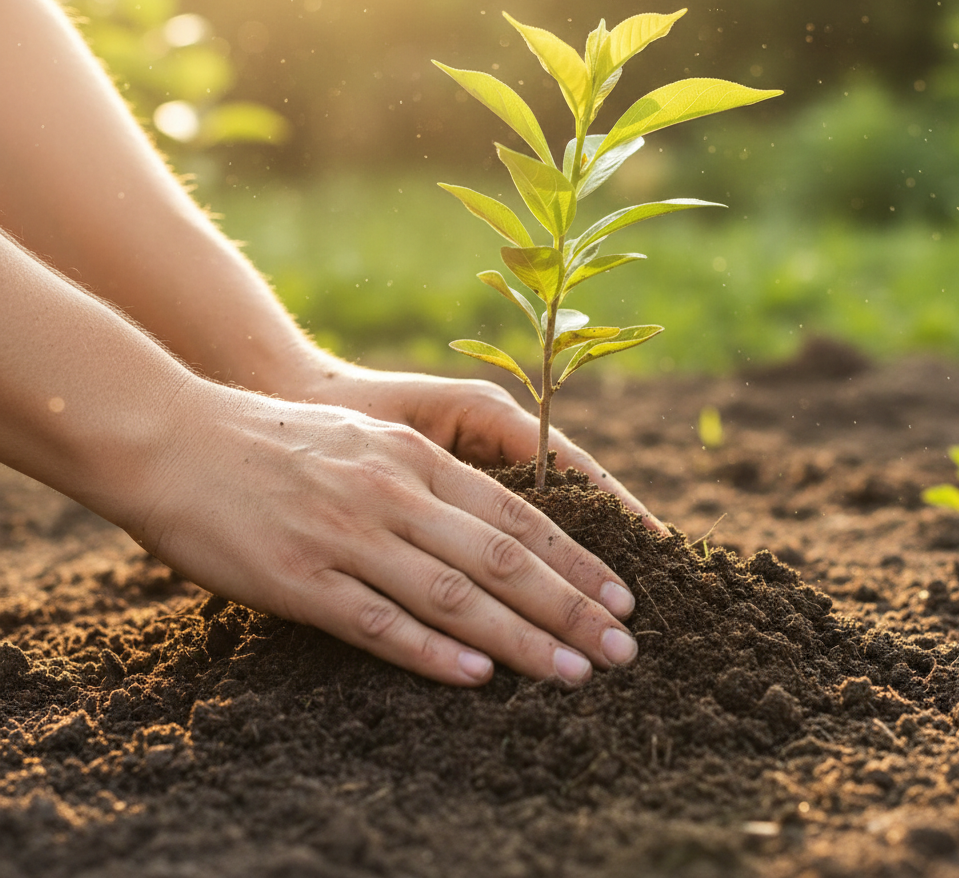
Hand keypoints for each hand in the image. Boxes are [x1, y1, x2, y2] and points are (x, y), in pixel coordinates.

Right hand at [129, 378, 638, 686]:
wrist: (175, 437)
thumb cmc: (273, 441)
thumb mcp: (364, 440)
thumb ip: (421, 478)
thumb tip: (482, 527)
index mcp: (414, 458)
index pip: (518, 515)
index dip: (576, 559)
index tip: (621, 595)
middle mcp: (393, 493)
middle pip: (503, 559)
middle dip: (572, 606)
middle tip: (625, 648)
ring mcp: (348, 536)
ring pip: (456, 596)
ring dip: (524, 640)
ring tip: (576, 674)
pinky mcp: (300, 579)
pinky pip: (379, 624)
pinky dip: (433, 654)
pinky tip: (477, 679)